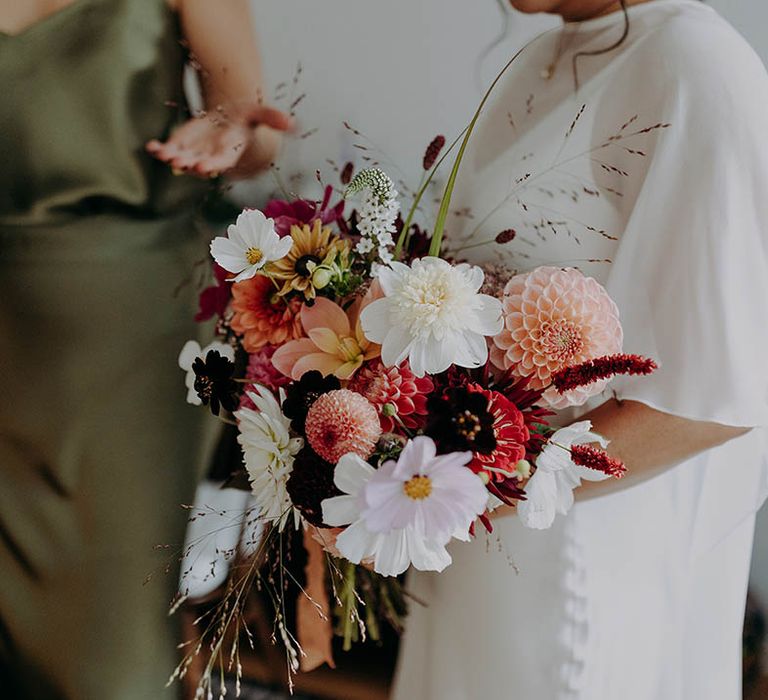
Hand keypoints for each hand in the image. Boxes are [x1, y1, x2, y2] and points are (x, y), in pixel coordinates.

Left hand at [145, 104, 293, 178]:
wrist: (226, 119)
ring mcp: (194, 153)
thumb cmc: (244, 117)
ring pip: (181, 159)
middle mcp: (210, 157)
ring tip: (163, 154)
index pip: (221, 162)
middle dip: (190, 164)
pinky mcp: (180, 145)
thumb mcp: (257, 112)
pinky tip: (151, 146)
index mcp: (229, 152)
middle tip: (180, 163)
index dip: (214, 164)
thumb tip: (294, 124)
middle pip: (199, 164)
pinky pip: (168, 150)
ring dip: (172, 158)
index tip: (206, 167)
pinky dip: (158, 150)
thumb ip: (273, 118)